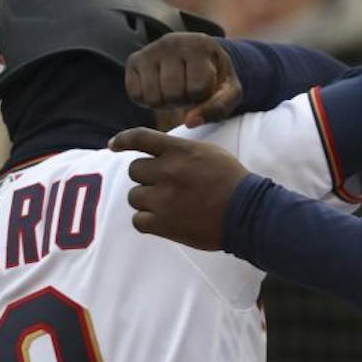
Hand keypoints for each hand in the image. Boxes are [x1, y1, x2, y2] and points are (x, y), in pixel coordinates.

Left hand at [109, 127, 252, 248]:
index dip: (122, 140)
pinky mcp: (163, 224)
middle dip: (146, 178)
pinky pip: (138, 220)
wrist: (247, 212)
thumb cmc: (232, 181)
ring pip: (134, 196)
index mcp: (179, 151)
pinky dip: (147, 221)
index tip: (113, 145)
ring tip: (168, 206)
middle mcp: (167, 171)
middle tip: (163, 187)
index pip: (139, 138)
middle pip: (134, 171)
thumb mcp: (209, 152)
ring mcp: (163, 198)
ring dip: (146, 201)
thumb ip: (181, 150)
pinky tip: (163, 221)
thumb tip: (159, 152)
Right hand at [124, 33, 242, 127]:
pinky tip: (160, 90)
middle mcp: (172, 42)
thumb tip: (189, 122)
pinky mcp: (134, 60)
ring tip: (176, 91)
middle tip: (188, 92)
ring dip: (166, 103)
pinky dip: (148, 101)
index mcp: (200, 45)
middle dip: (183, 101)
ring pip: (153, 97)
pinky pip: (136, 95)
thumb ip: (217, 108)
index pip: (197, 89)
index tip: (205, 88)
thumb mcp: (229, 91)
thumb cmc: (215, 77)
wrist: (199, 55)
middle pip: (173, 94)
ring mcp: (151, 49)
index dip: (202, 98)